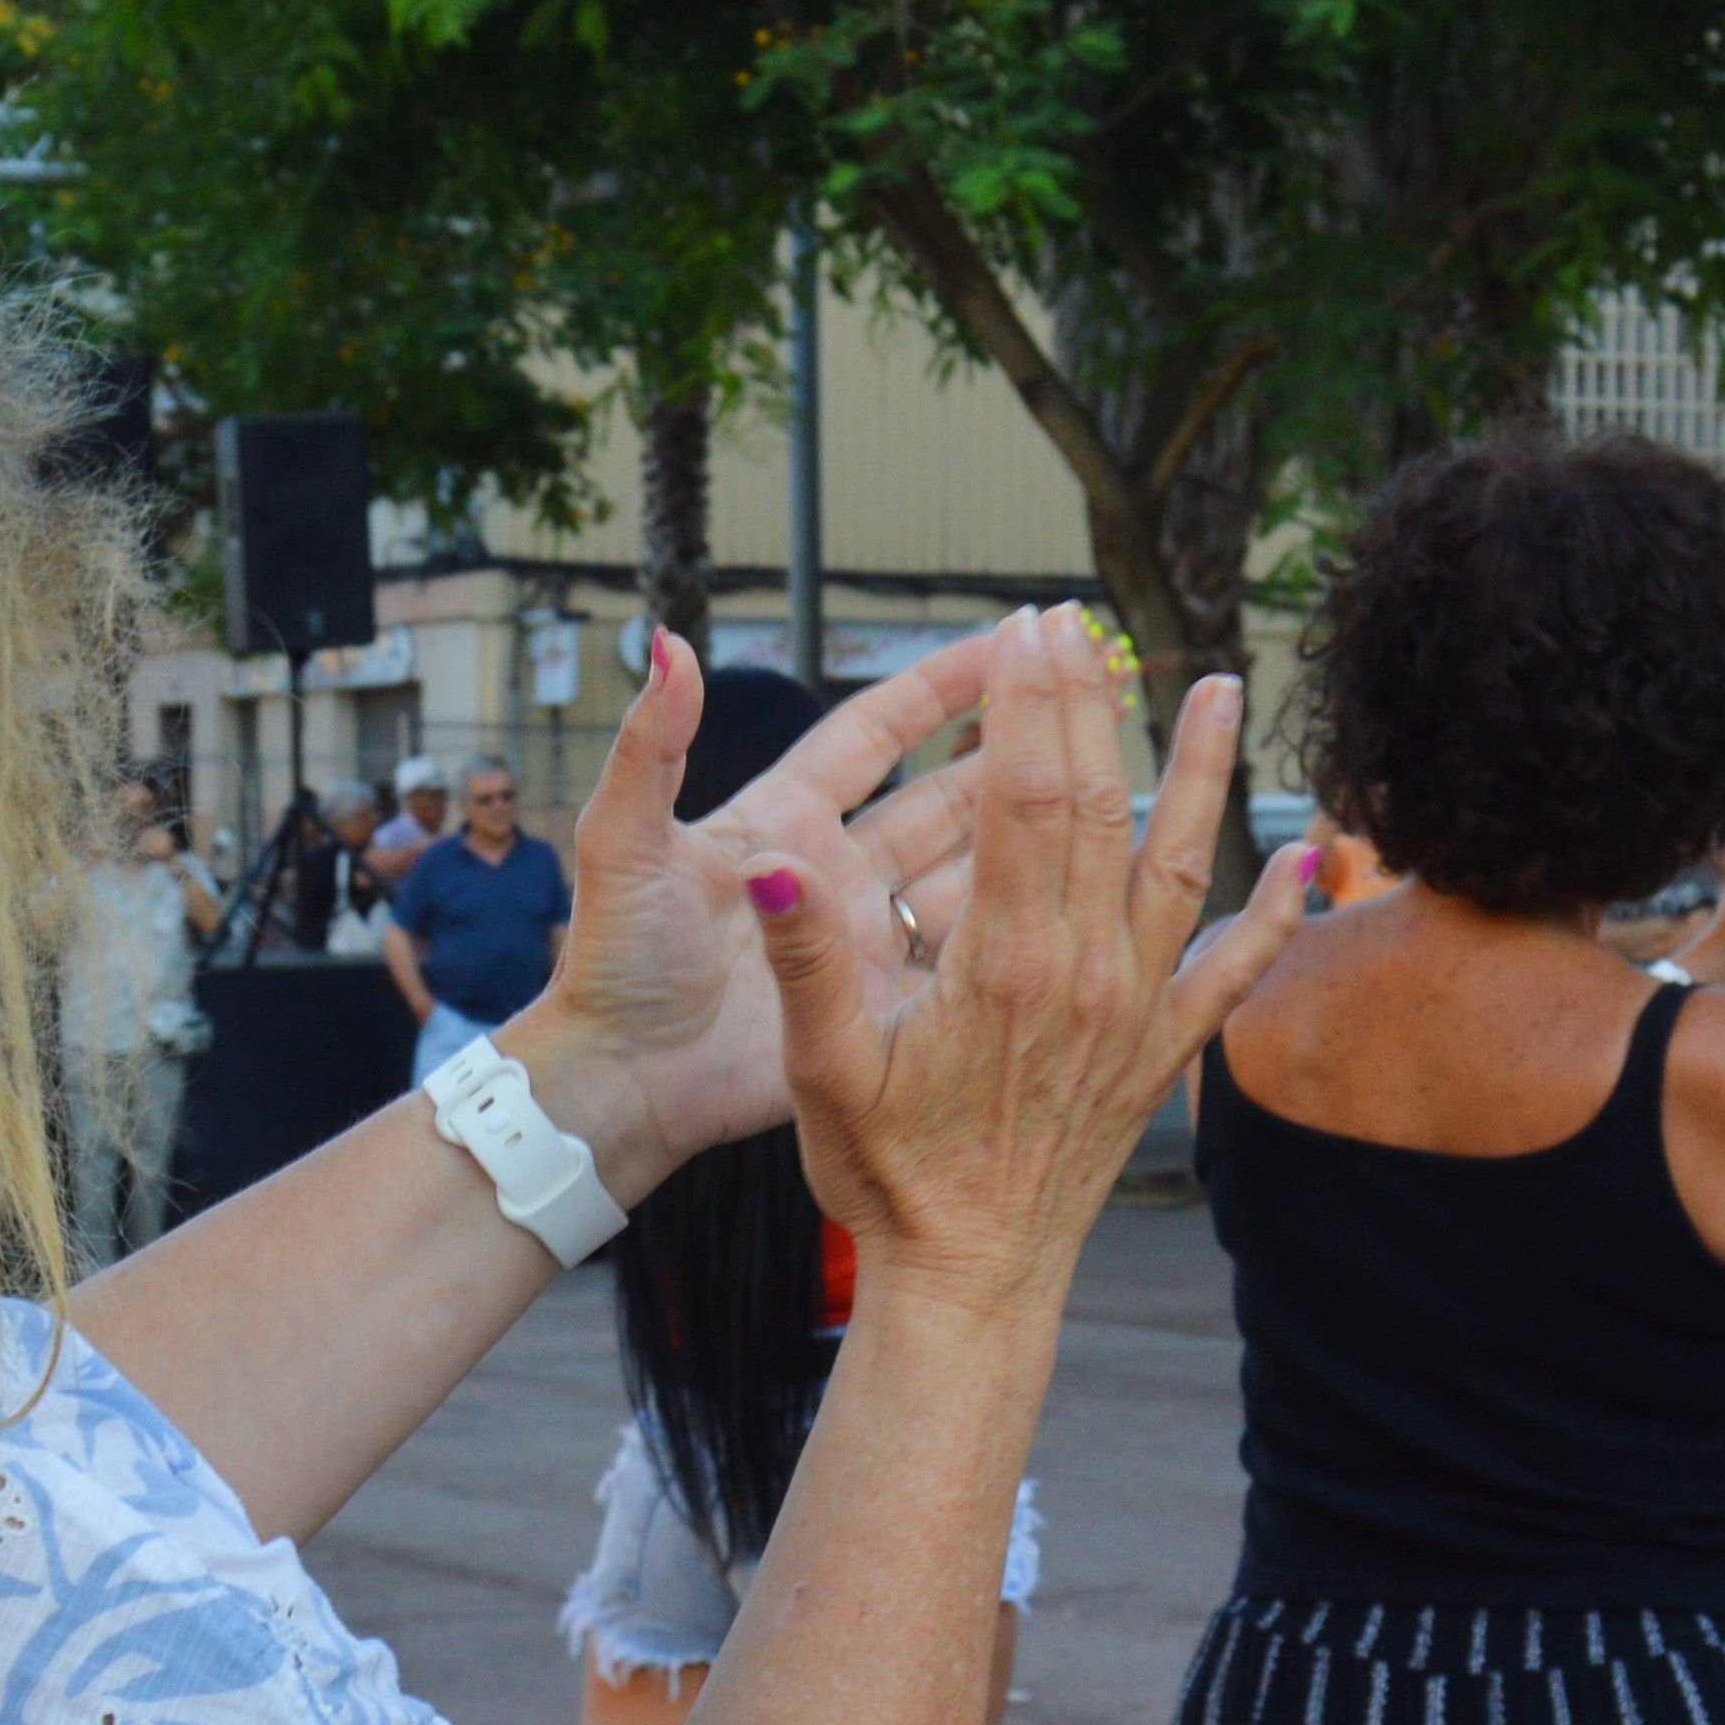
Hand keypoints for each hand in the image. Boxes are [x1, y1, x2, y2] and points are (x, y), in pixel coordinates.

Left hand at [508, 613, 1187, 1198]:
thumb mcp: (622, 843)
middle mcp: (834, 870)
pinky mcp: (875, 1007)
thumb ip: (649, 746)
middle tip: (1093, 704)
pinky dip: (1013, 941)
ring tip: (1112, 798)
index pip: (877, 732)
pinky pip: (959, 966)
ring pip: (969, 876)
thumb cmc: (612, 962)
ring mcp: (861, 941)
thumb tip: (667, 644)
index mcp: (783, 817)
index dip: (941, 685)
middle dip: (1014, 752)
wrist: (618, 1085)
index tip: (1013, 639)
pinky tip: (1077, 916)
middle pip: (942, 797)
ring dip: (1030, 841)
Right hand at [744, 609, 1306, 1313]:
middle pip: (1096, 805)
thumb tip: (770, 869)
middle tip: (1080, 620)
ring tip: (1220, 687)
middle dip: (1088, 703)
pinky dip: (1278, 909)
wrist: (970, 1281)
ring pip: (1180, 862)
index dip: (1029, 700)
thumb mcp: (823, 1072)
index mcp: (1005, 962)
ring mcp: (1135, 1010)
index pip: (1024, 794)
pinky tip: (1310, 853)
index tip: (1028, 626)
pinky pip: (1235, 969)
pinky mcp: (1163, 1053)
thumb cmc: (886, 1180)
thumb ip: (807, 960)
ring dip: (1202, 770)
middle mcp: (1086, 973)